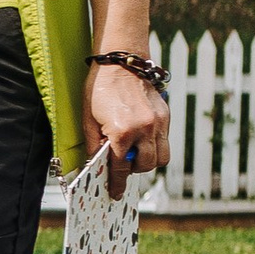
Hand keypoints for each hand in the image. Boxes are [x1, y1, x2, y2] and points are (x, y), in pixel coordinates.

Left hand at [84, 56, 168, 197]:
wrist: (120, 60)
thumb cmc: (99, 87)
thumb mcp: (88, 117)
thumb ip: (94, 143)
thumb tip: (96, 164)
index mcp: (122, 131)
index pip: (120, 167)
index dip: (117, 182)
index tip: (116, 193)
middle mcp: (144, 129)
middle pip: (146, 166)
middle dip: (134, 168)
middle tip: (123, 162)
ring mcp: (158, 123)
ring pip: (162, 157)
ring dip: (148, 159)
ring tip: (134, 150)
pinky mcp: (166, 115)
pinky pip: (165, 140)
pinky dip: (155, 144)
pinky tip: (141, 136)